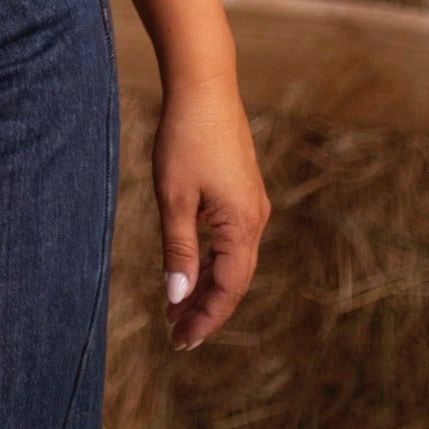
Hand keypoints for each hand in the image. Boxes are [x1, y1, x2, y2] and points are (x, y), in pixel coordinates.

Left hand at [154, 74, 269, 350]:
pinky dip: (210, 260)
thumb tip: (177, 298)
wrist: (204, 87)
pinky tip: (190, 269)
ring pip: (232, 261)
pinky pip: (230, 240)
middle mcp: (255, 219)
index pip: (227, 288)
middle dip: (205, 308)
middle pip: (233, 279)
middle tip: (176, 334)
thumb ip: (177, 250)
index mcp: (242, 225)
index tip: (181, 342)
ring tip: (176, 309)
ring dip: (206, 285)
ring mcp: (251, 205)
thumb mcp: (173, 199)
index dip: (205, 318)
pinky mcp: (242, 192)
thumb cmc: (185, 139)